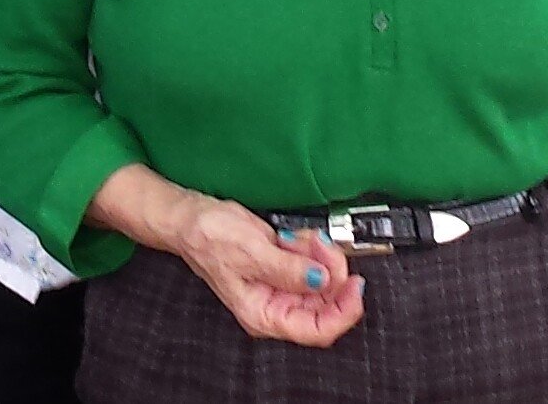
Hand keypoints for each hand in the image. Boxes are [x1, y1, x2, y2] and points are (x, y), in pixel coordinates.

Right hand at [165, 196, 365, 347]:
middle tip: (323, 247)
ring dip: (322, 256)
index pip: (316, 330)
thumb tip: (321, 280)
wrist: (193, 217)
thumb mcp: (250, 252)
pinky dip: (314, 248)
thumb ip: (288, 269)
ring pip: (324, 281)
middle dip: (332, 272)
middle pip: (326, 304)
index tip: (354, 286)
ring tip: (302, 238)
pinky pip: (315, 264)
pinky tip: (298, 237)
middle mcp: (276, 305)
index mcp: (264, 314)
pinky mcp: (287, 268)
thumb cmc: (208, 238)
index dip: (343, 312)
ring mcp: (283, 287)